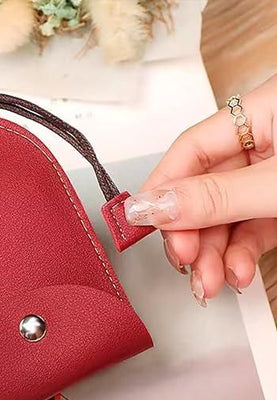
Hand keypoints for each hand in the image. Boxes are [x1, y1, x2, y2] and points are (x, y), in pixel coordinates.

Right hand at [125, 74, 276, 305]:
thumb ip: (217, 196)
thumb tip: (153, 206)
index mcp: (262, 112)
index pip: (189, 152)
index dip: (160, 192)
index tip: (140, 227)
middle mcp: (264, 141)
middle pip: (204, 191)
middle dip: (192, 235)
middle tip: (186, 263)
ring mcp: (273, 173)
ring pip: (226, 216)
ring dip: (214, 255)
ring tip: (211, 282)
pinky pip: (251, 227)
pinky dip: (240, 253)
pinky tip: (235, 272)